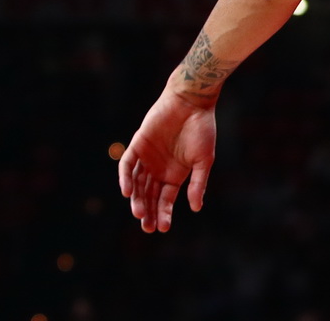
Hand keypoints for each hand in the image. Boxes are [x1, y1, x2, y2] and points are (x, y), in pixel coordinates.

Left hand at [118, 89, 217, 232]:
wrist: (192, 101)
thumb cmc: (202, 129)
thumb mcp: (204, 160)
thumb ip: (198, 183)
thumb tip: (196, 208)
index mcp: (175, 174)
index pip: (165, 199)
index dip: (164, 213)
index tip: (163, 228)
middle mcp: (158, 169)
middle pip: (149, 195)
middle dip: (148, 212)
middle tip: (147, 227)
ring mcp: (147, 158)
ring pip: (137, 184)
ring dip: (137, 199)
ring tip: (139, 214)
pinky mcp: (137, 145)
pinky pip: (127, 165)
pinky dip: (125, 179)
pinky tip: (127, 192)